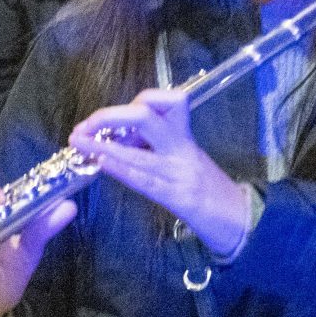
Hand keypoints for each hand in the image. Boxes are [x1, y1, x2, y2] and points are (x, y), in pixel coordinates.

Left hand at [72, 88, 253, 256]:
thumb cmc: (206, 185)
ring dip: (102, 145)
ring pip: (139, 152)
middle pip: (148, 118)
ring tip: (78, 141)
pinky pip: (143, 180)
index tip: (116, 112)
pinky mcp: (176, 197)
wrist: (237, 217)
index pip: (172, 101)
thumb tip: (118, 133)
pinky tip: (99, 162)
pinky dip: (118, 168)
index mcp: (185, 136)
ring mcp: (179, 172)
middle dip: (112, 117)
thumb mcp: (184, 155)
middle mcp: (182, 149)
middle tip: (87, 124)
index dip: (143, 99)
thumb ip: (156, 142)